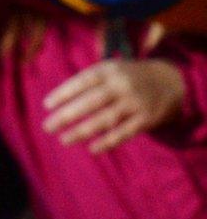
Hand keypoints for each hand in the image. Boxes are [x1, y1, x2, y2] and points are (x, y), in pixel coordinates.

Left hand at [43, 57, 186, 152]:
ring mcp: (135, 103)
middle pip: (91, 101)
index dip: (64, 93)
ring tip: (63, 140)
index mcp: (110, 71)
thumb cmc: (128, 77)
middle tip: (47, 127)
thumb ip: (87, 81)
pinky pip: (124, 133)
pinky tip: (91, 149)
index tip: (46, 105)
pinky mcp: (146, 119)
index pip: (83, 81)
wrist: (171, 81)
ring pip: (106, 119)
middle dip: (67, 115)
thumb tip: (56, 100)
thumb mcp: (110, 69)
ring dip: (83, 131)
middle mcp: (122, 86)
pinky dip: (107, 142)